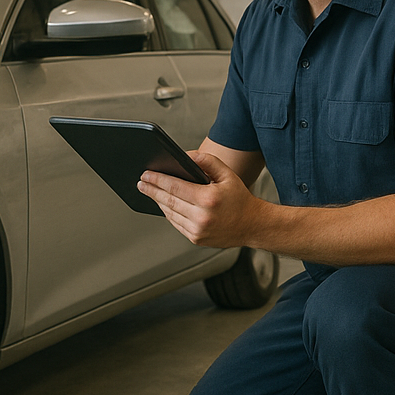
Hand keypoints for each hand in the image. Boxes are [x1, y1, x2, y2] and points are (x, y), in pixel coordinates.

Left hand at [138, 151, 261, 247]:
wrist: (253, 225)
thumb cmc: (240, 199)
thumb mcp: (227, 174)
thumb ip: (207, 161)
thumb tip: (187, 155)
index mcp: (208, 199)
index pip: (174, 187)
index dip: (157, 180)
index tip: (145, 175)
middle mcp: (201, 217)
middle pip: (167, 201)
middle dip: (152, 190)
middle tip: (141, 182)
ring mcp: (197, 231)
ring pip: (169, 213)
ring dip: (158, 202)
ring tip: (150, 191)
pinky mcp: (196, 239)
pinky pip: (176, 223)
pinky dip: (168, 213)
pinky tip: (164, 204)